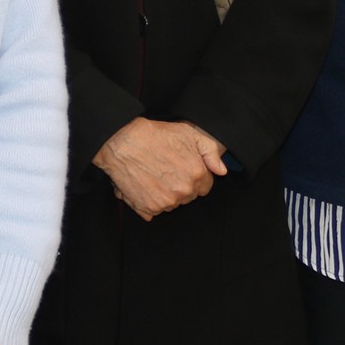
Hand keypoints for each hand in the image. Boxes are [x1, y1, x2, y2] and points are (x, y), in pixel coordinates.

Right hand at [94, 118, 227, 219]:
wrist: (123, 144)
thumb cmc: (154, 136)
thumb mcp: (189, 134)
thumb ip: (210, 152)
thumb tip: (222, 171)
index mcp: (197, 174)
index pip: (204, 187)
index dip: (194, 178)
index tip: (182, 170)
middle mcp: (184, 191)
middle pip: (188, 196)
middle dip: (180, 186)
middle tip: (166, 170)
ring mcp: (167, 201)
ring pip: (172, 204)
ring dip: (165, 194)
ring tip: (153, 176)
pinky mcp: (149, 208)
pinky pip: (155, 211)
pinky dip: (150, 202)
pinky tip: (144, 185)